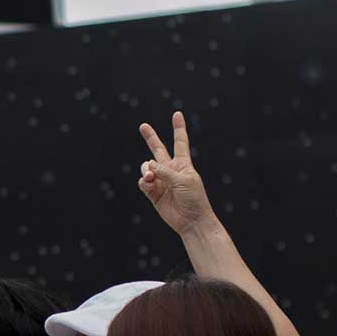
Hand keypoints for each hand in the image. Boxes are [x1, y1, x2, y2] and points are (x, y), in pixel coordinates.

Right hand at [138, 110, 215, 235]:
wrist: (191, 221)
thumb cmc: (194, 199)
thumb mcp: (182, 180)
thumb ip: (164, 170)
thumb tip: (147, 166)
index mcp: (183, 164)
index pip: (180, 142)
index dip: (178, 128)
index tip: (177, 114)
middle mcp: (170, 170)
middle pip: (158, 150)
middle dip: (150, 138)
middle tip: (143, 126)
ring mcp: (161, 181)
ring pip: (146, 167)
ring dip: (146, 170)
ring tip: (150, 177)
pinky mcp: (153, 193)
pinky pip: (143, 182)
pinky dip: (144, 181)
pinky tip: (148, 183)